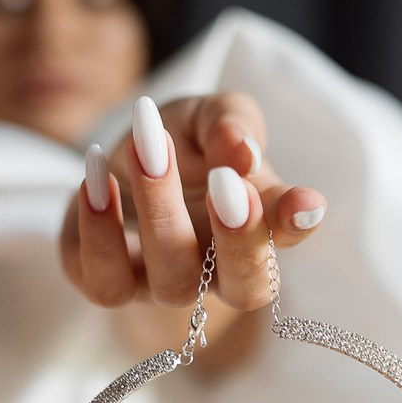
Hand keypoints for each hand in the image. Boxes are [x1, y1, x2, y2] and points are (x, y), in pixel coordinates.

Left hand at [60, 92, 327, 319]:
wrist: (118, 160)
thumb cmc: (183, 144)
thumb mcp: (209, 117)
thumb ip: (231, 124)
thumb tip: (241, 148)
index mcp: (255, 231)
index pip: (285, 238)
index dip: (296, 224)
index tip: (305, 201)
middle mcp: (216, 271)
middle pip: (243, 285)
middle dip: (239, 238)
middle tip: (227, 181)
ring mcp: (162, 284)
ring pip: (173, 281)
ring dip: (162, 213)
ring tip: (147, 148)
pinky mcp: (107, 283)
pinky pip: (105, 280)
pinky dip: (98, 229)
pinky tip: (96, 171)